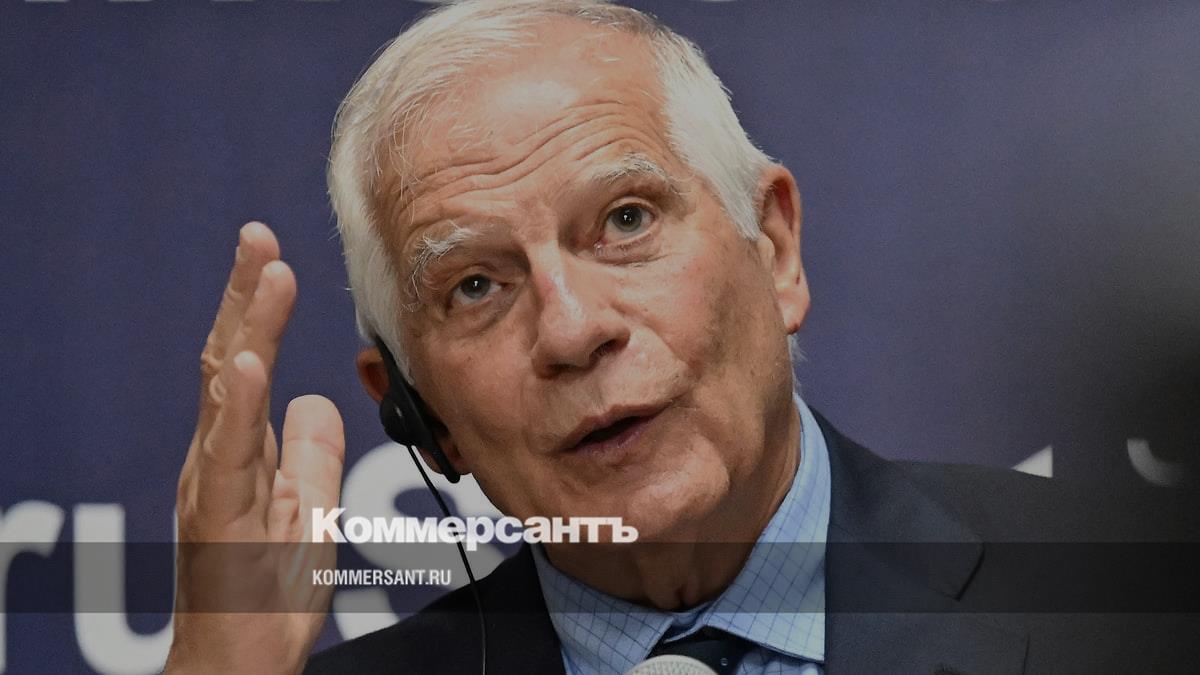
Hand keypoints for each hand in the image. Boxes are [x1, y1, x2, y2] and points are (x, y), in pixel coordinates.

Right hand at [165, 222, 344, 673]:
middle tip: (260, 234)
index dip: (258, 308)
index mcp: (238, 450)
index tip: (275, 254)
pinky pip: (226, 456)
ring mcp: (211, 485)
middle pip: (227, 359)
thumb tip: (317, 398)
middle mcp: (217, 457)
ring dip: (249, 327)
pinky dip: (238, 406)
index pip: (245, 362)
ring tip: (268, 270)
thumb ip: (309, 452)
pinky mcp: (214, 520)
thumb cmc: (264, 592)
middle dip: (245, 295)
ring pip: (225, 393)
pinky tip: (249, 363)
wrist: (239, 663)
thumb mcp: (306, 508)